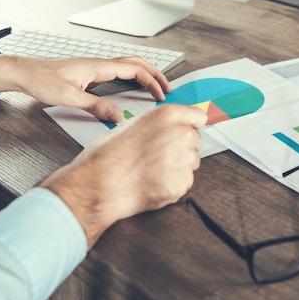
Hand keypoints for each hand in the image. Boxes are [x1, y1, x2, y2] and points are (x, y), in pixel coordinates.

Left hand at [0, 54, 171, 121]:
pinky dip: (132, 78)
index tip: (162, 94)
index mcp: (99, 67)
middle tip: (168, 88)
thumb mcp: (69, 98)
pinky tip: (131, 88)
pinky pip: (119, 72)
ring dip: (145, 75)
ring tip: (155, 87)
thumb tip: (119, 115)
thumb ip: (96, 107)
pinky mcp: (90, 73)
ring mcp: (96, 67)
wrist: (25, 72)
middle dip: (155, 74)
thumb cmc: (42, 80)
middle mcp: (100, 64)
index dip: (153, 81)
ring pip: (128, 66)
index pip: (136, 69)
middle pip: (137, 63)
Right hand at [40, 103, 206, 247]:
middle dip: (182, 148)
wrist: (99, 184)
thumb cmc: (108, 155)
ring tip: (151, 170)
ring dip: (178, 166)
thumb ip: (158, 125)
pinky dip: (172, 184)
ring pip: (191, 162)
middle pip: (195, 141)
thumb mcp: (133, 125)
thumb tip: (169, 130)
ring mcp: (184, 160)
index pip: (199, 117)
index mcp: (169, 115)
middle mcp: (182, 134)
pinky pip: (185, 182)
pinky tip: (152, 183)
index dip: (189, 126)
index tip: (184, 132)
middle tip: (158, 156)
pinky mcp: (182, 183)